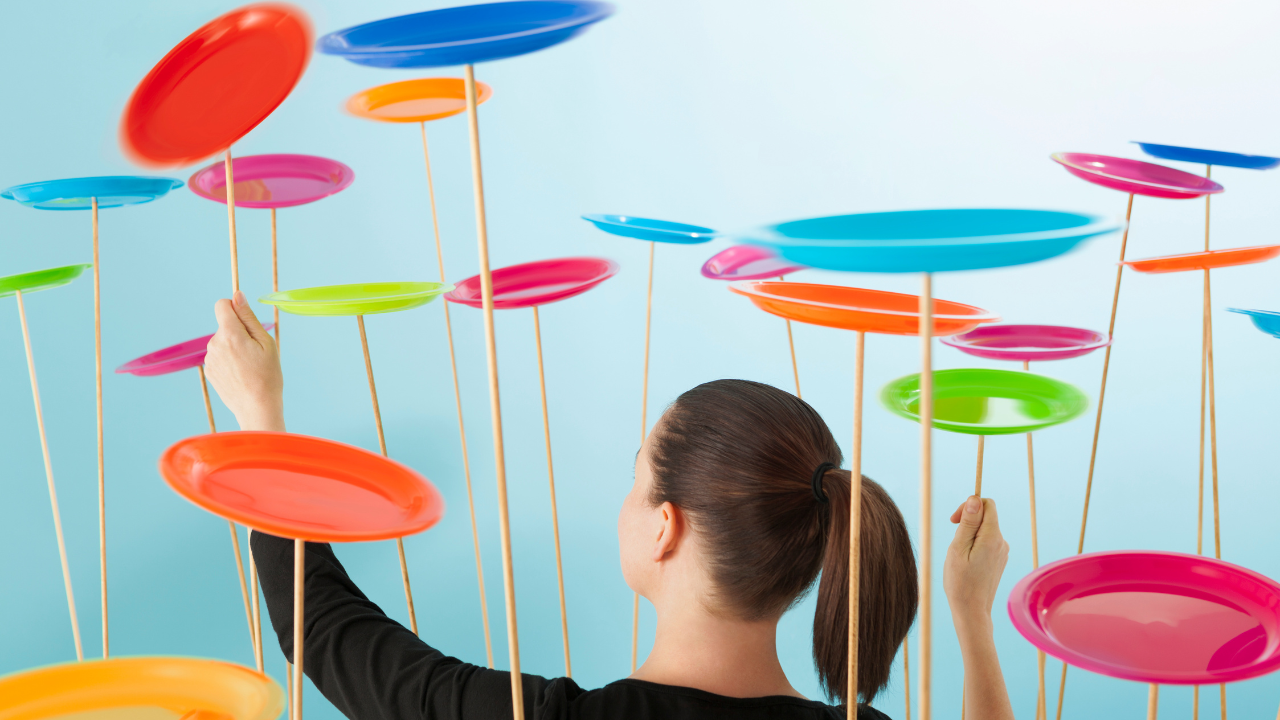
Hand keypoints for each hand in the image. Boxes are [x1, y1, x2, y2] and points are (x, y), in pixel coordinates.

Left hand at [204, 291, 284, 431]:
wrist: (257, 408)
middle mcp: (214, 344)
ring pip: (222, 341)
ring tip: (248, 366)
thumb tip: (237, 295)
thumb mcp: (265, 342)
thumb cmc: (267, 375)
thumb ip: (248, 317)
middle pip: (225, 325)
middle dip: (238, 332)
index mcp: (230, 334)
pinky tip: (240, 374)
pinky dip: (229, 360)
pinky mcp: (209, 371)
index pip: (221, 305)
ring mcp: (209, 359)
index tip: (245, 320)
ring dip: (233, 347)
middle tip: (255, 352)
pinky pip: (219, 356)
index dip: (234, 308)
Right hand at [943, 496, 1008, 628]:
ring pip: (985, 529)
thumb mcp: (958, 548)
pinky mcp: (999, 559)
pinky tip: (966, 561)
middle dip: (968, 519)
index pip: (987, 504)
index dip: (969, 506)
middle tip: (953, 536)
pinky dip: (975, 544)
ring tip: (959, 553)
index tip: (954, 520)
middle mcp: (1001, 542)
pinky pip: (986, 541)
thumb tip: (975, 499)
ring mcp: (1002, 551)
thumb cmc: (960, 581)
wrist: (971, 610)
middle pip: (987, 515)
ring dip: (970, 533)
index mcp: (992, 536)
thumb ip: (968, 522)